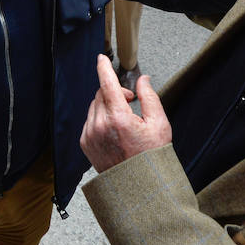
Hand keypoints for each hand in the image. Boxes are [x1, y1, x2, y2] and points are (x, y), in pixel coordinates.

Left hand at [80, 55, 171, 171]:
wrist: (139, 186)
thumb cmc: (151, 158)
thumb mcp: (159, 124)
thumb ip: (149, 97)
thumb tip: (143, 80)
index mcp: (119, 118)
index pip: (107, 83)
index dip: (104, 67)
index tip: (102, 58)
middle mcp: (100, 125)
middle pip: (101, 94)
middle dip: (115, 92)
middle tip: (130, 102)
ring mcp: (90, 135)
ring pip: (94, 106)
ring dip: (107, 105)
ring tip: (123, 120)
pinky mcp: (85, 143)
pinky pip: (89, 120)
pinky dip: (99, 119)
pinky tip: (114, 131)